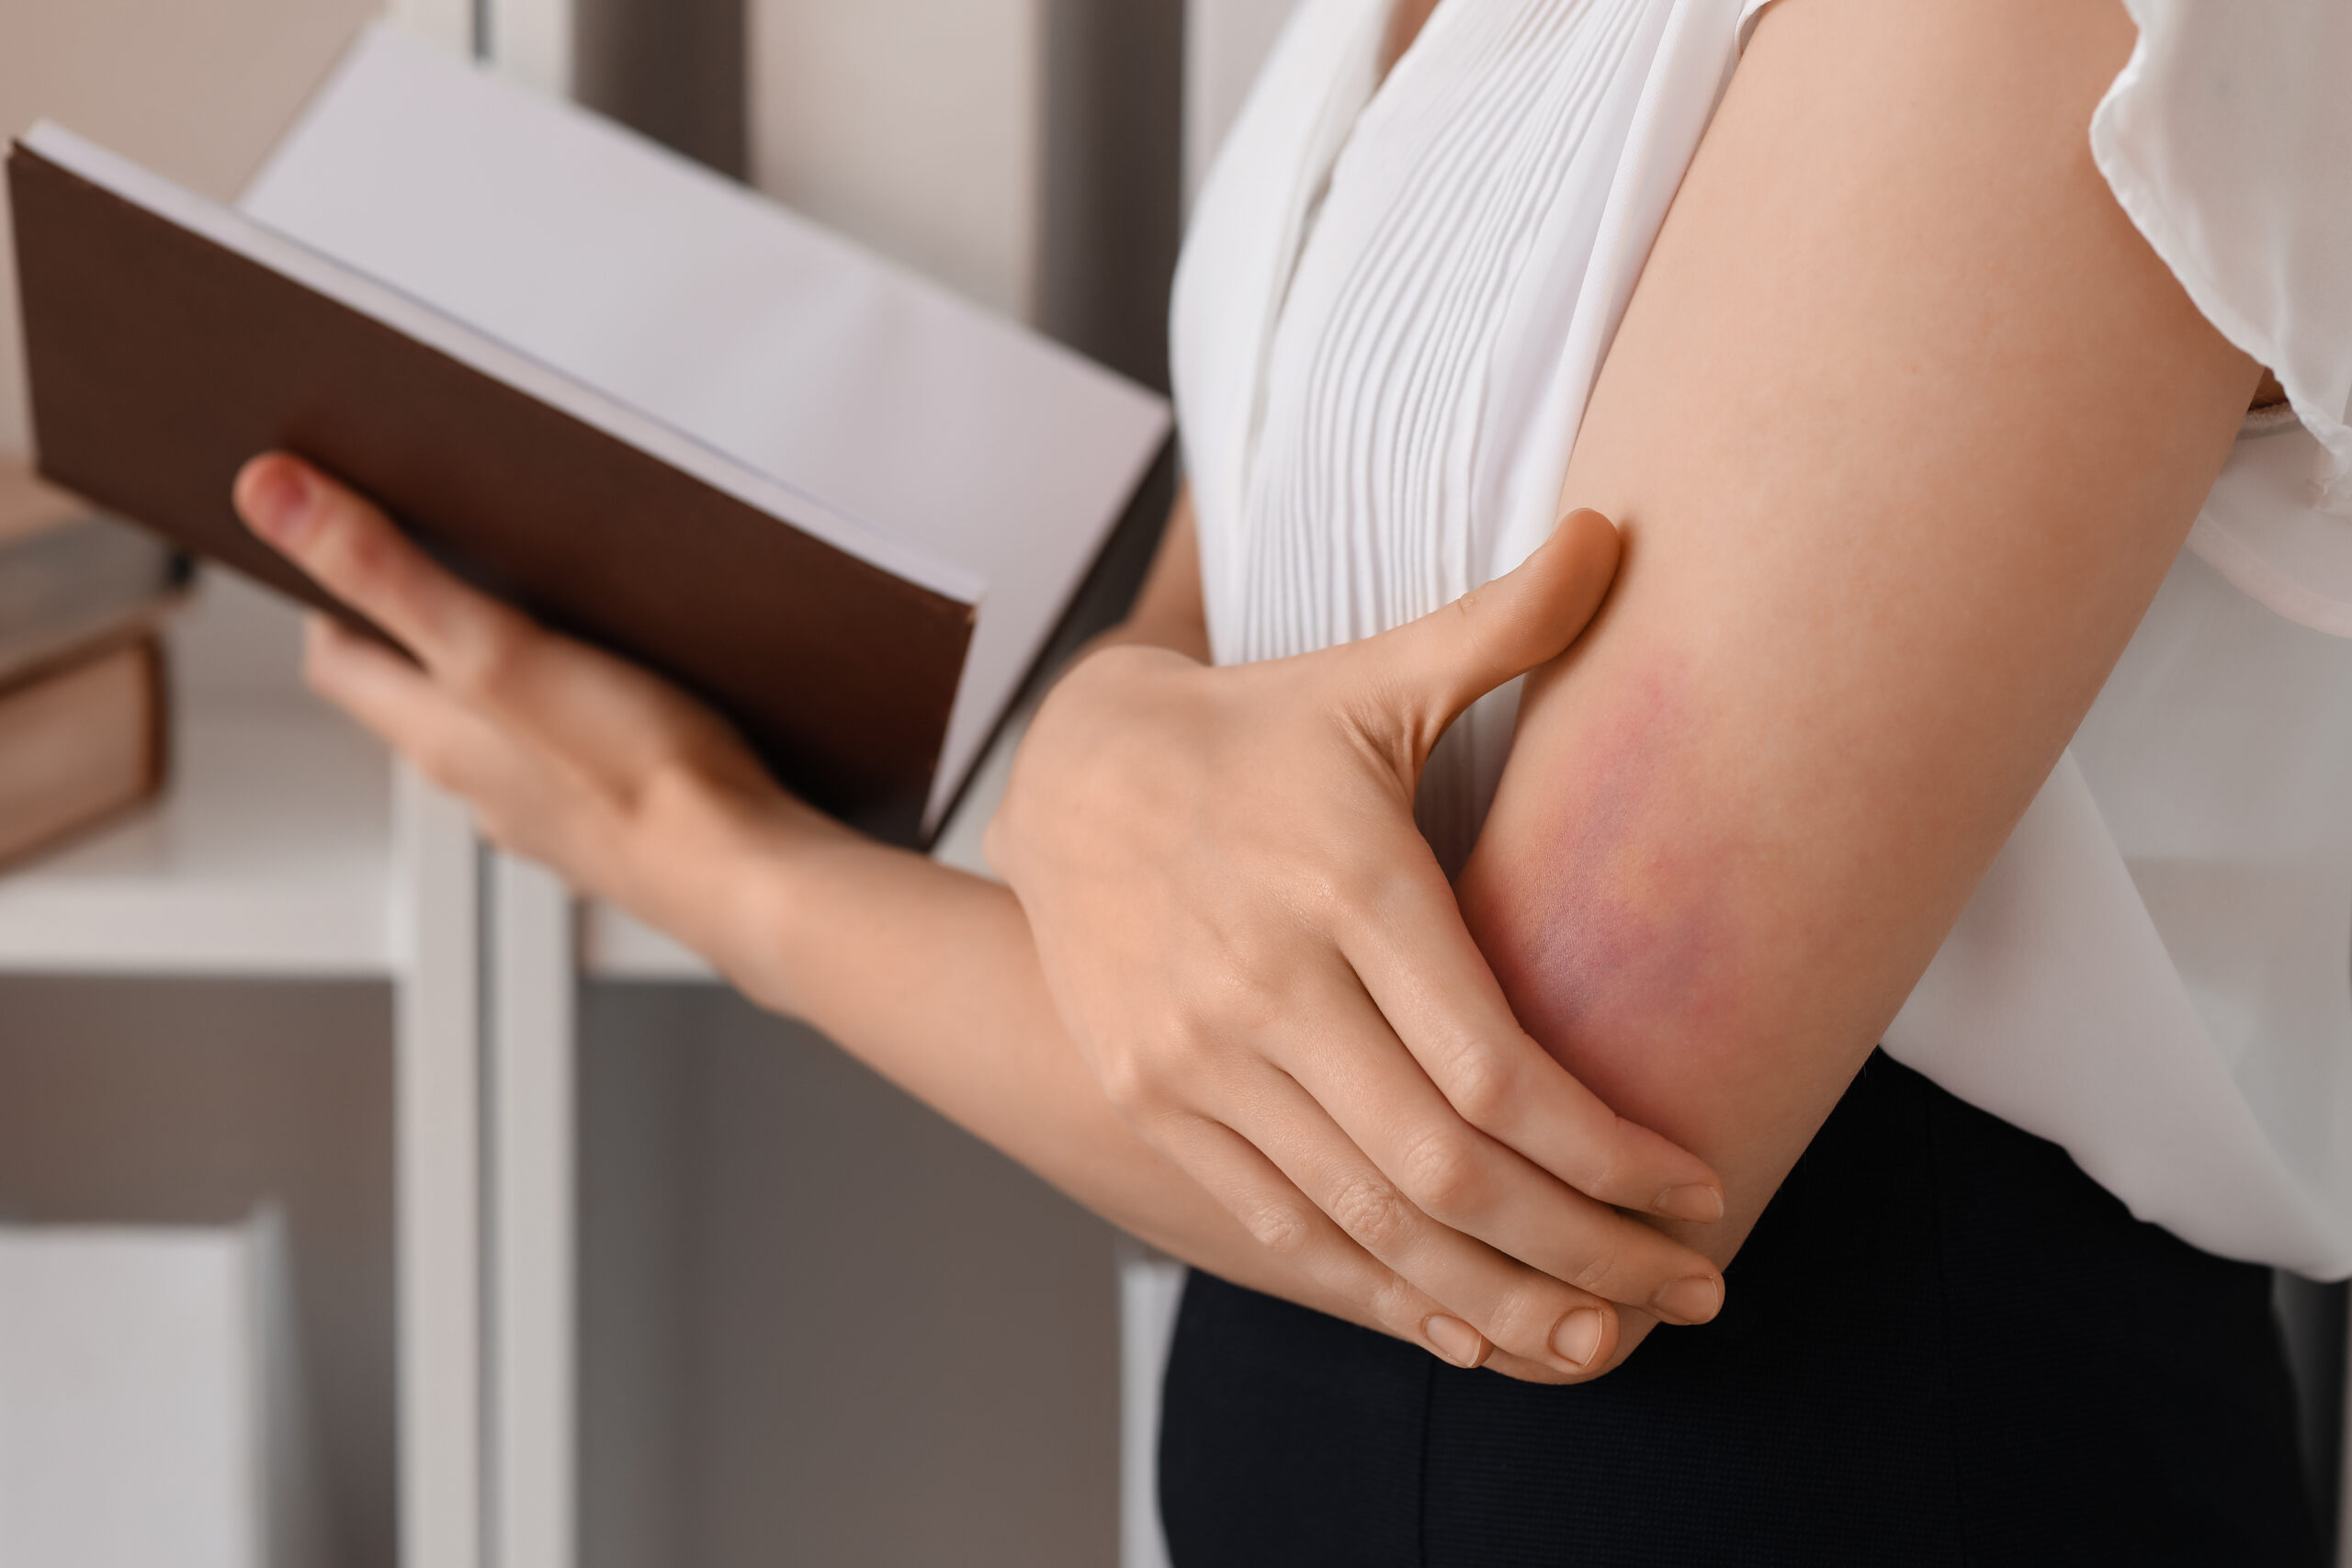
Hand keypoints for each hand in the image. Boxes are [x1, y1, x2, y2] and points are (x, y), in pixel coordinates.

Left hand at [230, 453, 827, 974]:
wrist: (749, 876)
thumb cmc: (637, 778)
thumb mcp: (498, 652)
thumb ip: (389, 575)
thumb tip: (270, 497)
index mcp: (435, 737)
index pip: (336, 658)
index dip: (330, 591)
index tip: (351, 531)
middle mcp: (480, 782)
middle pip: (416, 693)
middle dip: (425, 622)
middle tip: (460, 552)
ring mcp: (549, 811)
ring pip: (498, 729)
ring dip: (506, 674)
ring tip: (553, 613)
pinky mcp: (618, 824)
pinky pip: (572, 759)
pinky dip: (576, 719)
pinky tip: (632, 694)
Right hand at [989, 511, 1726, 1379]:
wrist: (1065, 777)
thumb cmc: (1253, 732)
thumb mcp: (1370, 679)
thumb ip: (1501, 626)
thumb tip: (1617, 532)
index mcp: (1342, 883)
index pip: (1496, 1064)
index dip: (1608, 1151)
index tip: (1700, 1186)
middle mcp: (1265, 986)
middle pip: (1447, 1169)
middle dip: (1587, 1250)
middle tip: (1694, 1290)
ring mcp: (1195, 1059)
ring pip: (1366, 1222)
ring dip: (1498, 1299)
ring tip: (1604, 1337)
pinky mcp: (1151, 1103)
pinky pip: (1279, 1229)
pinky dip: (1379, 1294)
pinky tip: (1467, 1329)